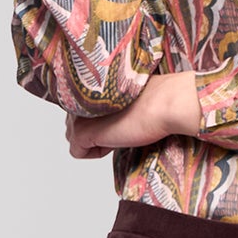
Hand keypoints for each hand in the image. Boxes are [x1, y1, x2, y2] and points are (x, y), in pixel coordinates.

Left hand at [64, 72, 202, 159]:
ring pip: (76, 139)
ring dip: (96, 141)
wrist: (163, 103)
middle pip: (75, 126)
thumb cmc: (153, 100)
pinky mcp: (81, 132)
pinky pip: (78, 152)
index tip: (121, 115)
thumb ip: (105, 104)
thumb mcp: (123, 99)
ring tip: (119, 129)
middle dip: (95, 132)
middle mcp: (77, 97)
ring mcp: (77, 115)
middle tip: (121, 123)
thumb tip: (103, 119)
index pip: (81, 111)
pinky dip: (96, 152)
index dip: (101, 120)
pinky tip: (114, 139)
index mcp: (88, 85)